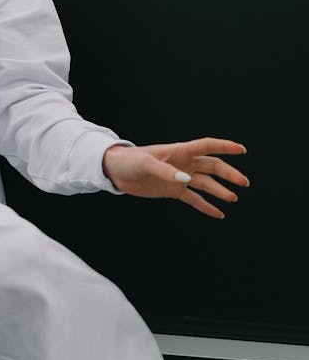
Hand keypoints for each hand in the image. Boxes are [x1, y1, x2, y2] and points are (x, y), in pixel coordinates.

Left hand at [102, 137, 248, 218]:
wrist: (116, 171)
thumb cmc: (130, 161)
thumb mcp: (146, 164)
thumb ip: (166, 171)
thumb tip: (187, 180)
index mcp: (179, 151)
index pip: (207, 146)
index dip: (225, 147)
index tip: (242, 150)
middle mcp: (183, 164)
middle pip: (211, 167)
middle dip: (228, 174)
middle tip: (243, 183)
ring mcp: (179, 177)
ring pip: (205, 183)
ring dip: (219, 190)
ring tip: (233, 198)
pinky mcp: (173, 190)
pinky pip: (193, 198)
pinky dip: (206, 205)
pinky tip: (218, 213)